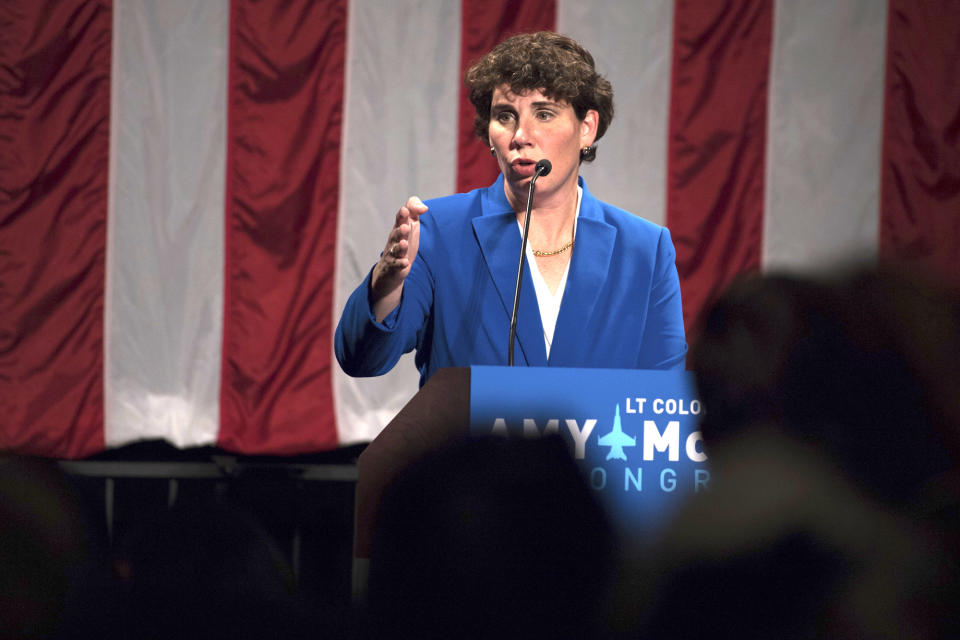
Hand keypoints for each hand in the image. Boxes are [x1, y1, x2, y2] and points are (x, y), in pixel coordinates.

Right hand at [370, 196, 426, 320]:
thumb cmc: (403, 242)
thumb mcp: (410, 225)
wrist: (391, 269)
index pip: (399, 219)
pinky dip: (400, 263)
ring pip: (395, 249)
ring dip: (400, 246)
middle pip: (396, 234)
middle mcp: (394, 240)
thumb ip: (415, 211)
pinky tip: (405, 262)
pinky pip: (396, 264)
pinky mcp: (395, 266)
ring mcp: (393, 253)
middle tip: (405, 227)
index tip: (405, 210)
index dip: (402, 215)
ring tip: (404, 244)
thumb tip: (424, 207)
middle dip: (400, 230)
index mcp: (399, 228)